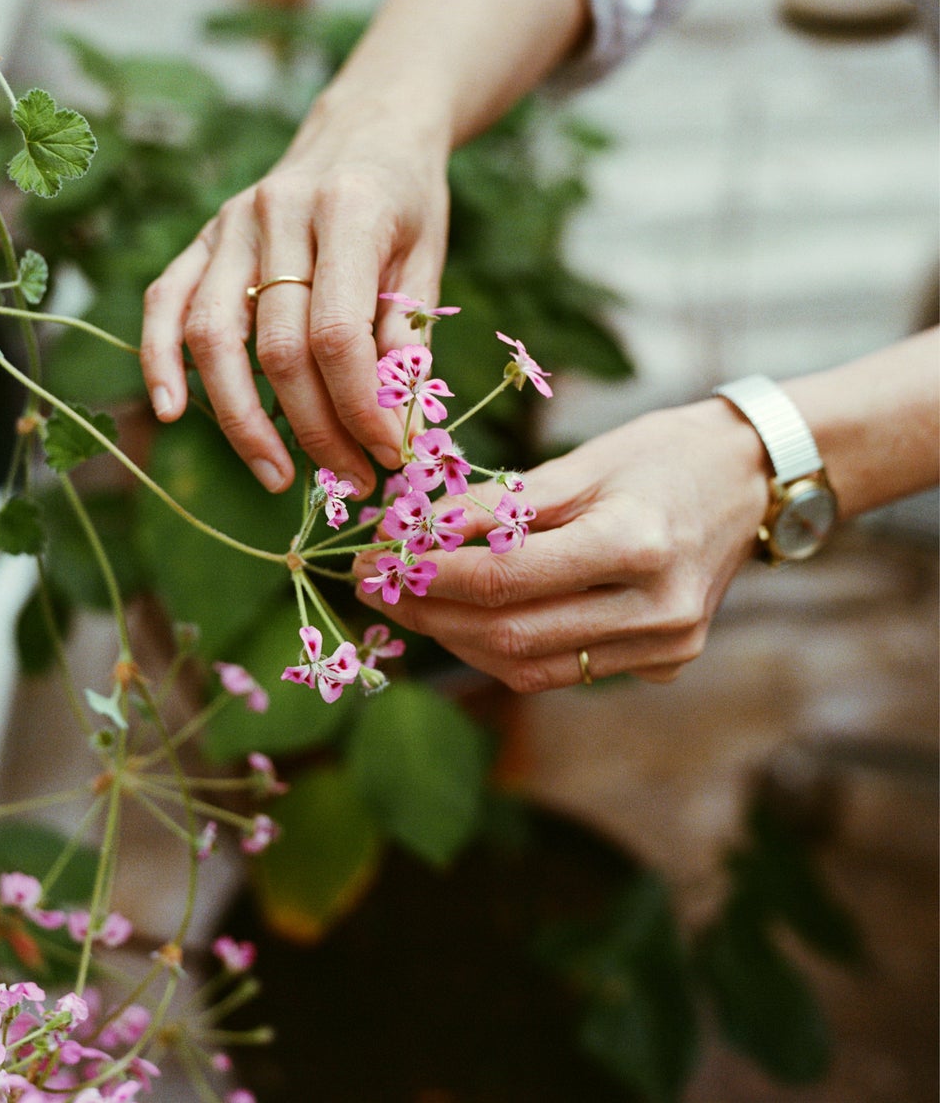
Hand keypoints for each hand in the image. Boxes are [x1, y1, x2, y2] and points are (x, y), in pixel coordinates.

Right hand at [138, 89, 451, 494]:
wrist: (365, 127)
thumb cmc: (405, 200)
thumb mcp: (427, 258)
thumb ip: (407, 337)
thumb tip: (396, 427)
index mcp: (348, 210)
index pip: (338, 333)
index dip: (359, 406)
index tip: (386, 453)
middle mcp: (278, 212)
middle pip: (277, 346)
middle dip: (312, 427)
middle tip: (348, 477)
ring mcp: (229, 223)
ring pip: (213, 336)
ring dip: (241, 417)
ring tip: (275, 473)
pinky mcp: (200, 238)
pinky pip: (164, 303)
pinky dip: (160, 360)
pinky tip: (171, 410)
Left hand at [355, 400, 771, 690]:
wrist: (752, 480)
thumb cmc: (661, 455)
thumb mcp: (580, 463)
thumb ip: (498, 505)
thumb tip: (413, 530)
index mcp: (637, 546)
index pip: (505, 580)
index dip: (428, 575)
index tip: (374, 558)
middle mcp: (658, 610)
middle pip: (510, 635)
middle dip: (428, 613)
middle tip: (373, 585)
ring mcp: (667, 646)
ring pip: (530, 668)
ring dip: (456, 639)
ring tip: (408, 602)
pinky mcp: (665, 662)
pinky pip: (563, 670)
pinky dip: (504, 649)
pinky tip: (464, 618)